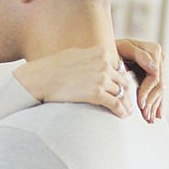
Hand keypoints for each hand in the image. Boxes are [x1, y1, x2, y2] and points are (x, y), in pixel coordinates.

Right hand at [13, 47, 135, 117]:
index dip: (121, 78)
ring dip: (126, 103)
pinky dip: (122, 110)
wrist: (40, 79)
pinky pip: (116, 103)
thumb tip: (98, 63)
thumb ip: (91, 58)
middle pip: (124, 80)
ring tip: (127, 111)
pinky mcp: (97, 94)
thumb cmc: (53, 68)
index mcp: (101, 52)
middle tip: (128, 102)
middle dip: (127, 92)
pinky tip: (123, 115)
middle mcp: (104, 64)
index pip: (120, 66)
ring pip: (122, 93)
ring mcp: (101, 78)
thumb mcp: (75, 54)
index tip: (122, 88)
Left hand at [116, 38, 165, 122]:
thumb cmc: (114, 48)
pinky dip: (157, 104)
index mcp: (154, 51)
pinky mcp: (158, 75)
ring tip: (149, 118)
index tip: (140, 104)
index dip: (148, 91)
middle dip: (152, 102)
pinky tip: (157, 115)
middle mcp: (160, 58)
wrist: (110, 50)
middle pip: (160, 85)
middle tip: (145, 116)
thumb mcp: (124, 48)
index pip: (155, 76)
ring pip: (160, 90)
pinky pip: (159, 91)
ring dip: (155, 106)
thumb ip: (140, 55)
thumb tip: (155, 68)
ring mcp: (160, 67)